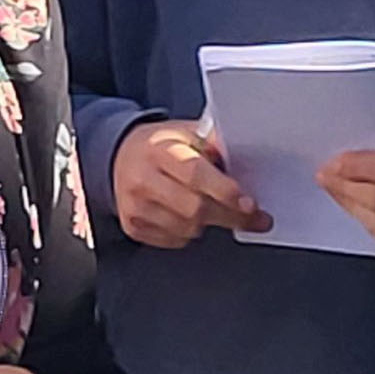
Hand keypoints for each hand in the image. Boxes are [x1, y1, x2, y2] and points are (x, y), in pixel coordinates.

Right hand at [111, 120, 267, 248]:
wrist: (120, 155)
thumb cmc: (162, 145)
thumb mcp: (188, 132)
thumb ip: (216, 146)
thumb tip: (247, 165)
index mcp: (159, 149)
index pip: (195, 174)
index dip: (225, 192)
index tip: (249, 204)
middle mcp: (143, 178)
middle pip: (194, 209)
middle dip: (229, 215)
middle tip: (254, 218)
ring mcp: (135, 206)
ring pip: (186, 229)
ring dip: (208, 222)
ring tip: (212, 207)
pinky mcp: (133, 226)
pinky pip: (174, 240)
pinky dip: (189, 232)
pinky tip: (188, 215)